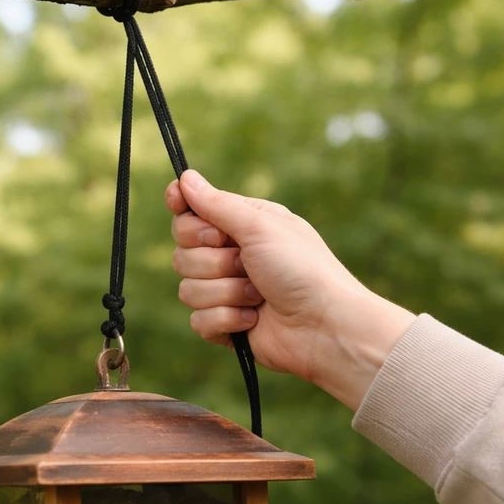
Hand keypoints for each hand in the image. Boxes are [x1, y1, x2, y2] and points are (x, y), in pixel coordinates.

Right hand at [167, 170, 414, 410]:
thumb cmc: (302, 269)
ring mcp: (227, 292)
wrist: (326, 326)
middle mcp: (230, 256)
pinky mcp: (226, 325)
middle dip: (213, 260)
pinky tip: (254, 319)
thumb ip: (218, 205)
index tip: (177, 202)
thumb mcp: (260, 227)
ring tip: (259, 295)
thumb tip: (185, 177)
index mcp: (241, 225)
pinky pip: (198, 320)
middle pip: (182, 251)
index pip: (191, 212)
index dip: (182, 208)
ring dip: (226, 292)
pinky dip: (227, 320)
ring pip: (187, 289)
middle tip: (245, 261)